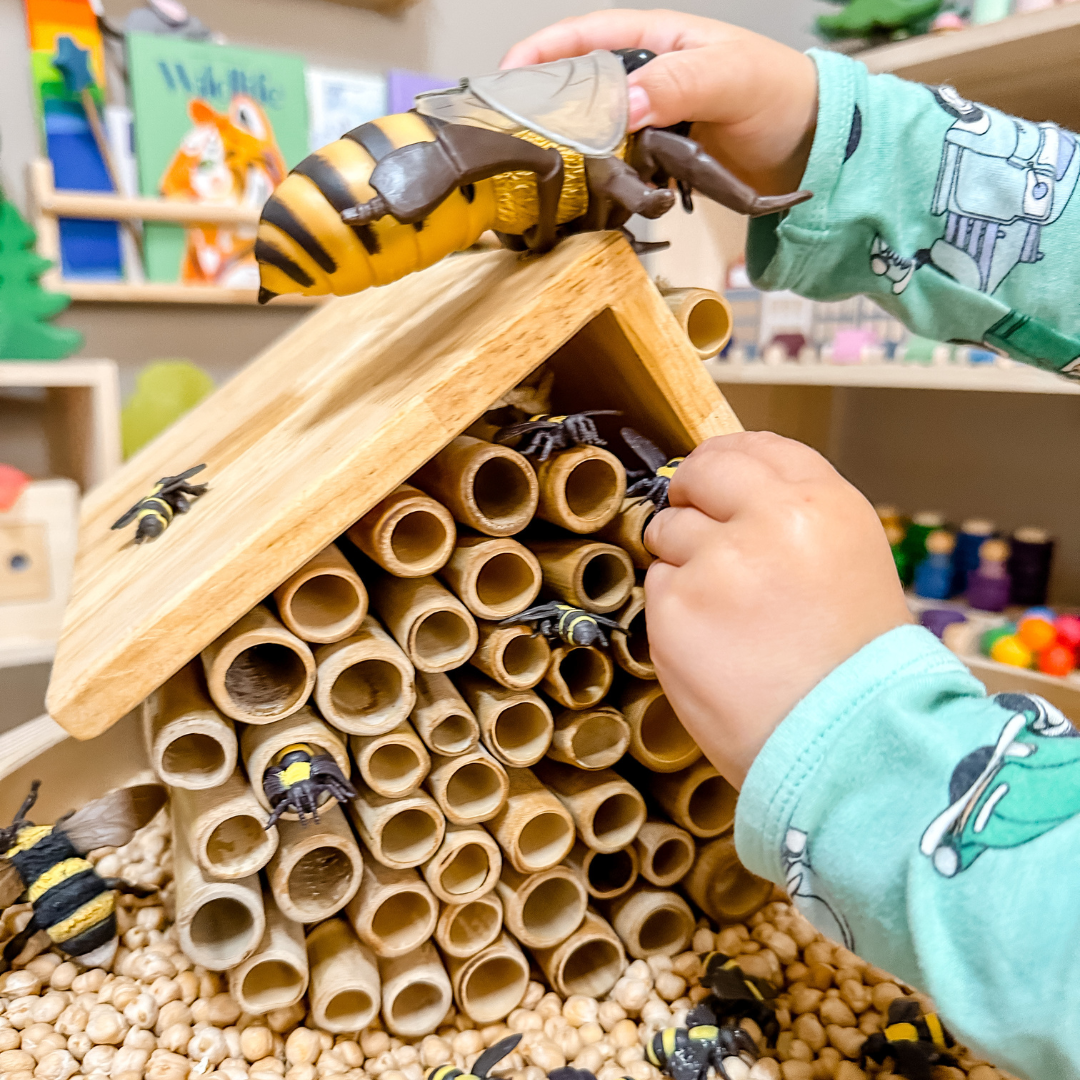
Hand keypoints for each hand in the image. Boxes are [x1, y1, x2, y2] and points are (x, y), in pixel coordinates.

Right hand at [501, 9, 818, 195]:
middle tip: (514, 129)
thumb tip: (625, 105)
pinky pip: (615, 165)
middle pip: (579, 87)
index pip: (588, 35)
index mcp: (658, 41)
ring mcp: (649, 122)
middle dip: (544, 104)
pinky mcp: (655, 160)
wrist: (807, 151)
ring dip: (569, 148)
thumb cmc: (779, 97)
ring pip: (593, 131)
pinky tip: (584, 189)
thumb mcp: (729, 77)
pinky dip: (598, 177)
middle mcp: (647, 80)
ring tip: (541, 166)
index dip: (545, 50)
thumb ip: (678, 84)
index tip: (510, 72)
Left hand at [643, 432, 911, 787]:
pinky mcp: (674, 608)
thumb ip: (795, 517)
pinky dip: (672, 610)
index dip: (726, 461)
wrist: (851, 745)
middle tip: (696, 529)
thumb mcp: (851, 561)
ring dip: (681, 560)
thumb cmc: (857, 667)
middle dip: (690, 496)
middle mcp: (767, 519)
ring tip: (726, 612)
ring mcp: (715, 562)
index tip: (713, 477)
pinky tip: (713, 644)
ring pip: (666, 531)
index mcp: (823, 503)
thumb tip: (735, 490)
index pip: (754, 447)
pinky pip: (654, 587)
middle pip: (700, 473)